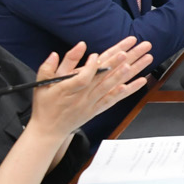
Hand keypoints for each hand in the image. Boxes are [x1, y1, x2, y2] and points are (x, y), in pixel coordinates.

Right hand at [28, 38, 152, 136]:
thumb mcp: (42, 84)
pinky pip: (116, 98)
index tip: (96, 56)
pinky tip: (140, 81)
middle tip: (128, 53)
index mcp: (68, 88)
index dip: (89, 67)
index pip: (82, 78)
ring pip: (112, 86)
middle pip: (103, 78)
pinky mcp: (98, 109)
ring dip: (128, 73)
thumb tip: (56, 53)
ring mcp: (92, 103)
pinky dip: (128, 90)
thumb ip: (49, 68)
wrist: (49, 130)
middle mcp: (83, 97)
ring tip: (141, 62)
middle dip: (117, 64)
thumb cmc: (45, 105)